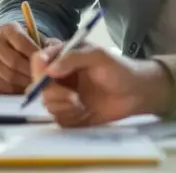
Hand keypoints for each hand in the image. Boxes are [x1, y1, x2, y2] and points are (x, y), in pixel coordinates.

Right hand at [0, 22, 59, 94]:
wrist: (19, 56)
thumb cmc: (36, 49)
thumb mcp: (45, 43)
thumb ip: (51, 49)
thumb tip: (54, 63)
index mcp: (8, 30)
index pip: (21, 42)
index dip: (35, 55)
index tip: (46, 63)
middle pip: (14, 61)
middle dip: (32, 72)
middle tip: (44, 79)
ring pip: (9, 76)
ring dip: (26, 83)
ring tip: (38, 85)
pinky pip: (3, 88)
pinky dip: (17, 91)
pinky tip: (27, 88)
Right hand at [30, 44, 173, 126]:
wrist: (137, 93)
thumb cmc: (119, 69)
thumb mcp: (98, 56)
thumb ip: (73, 58)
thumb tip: (49, 69)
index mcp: (63, 58)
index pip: (39, 61)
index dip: (39, 69)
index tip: (49, 76)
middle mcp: (59, 77)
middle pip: (38, 85)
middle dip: (53, 93)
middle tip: (73, 97)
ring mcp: (64, 96)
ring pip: (47, 104)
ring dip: (63, 106)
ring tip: (81, 104)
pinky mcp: (70, 114)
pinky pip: (58, 119)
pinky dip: (69, 117)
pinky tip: (84, 113)